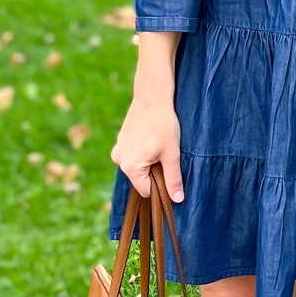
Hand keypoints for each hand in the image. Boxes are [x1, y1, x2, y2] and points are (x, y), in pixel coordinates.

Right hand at [111, 30, 183, 200]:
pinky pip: (134, 155)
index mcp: (129, 166)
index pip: (146, 191)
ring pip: (138, 166)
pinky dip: (144, 152)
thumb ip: (173, 179)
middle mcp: (119, 159)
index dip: (161, 186)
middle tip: (166, 155)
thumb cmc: (163, 124)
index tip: (171, 173)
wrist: (152, 96)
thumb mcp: (172, 154)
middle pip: (141, 179)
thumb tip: (177, 200)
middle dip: (155, 172)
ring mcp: (118, 149)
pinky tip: (153, 139)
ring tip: (160, 145)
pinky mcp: (121, 141)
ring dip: (150, 162)